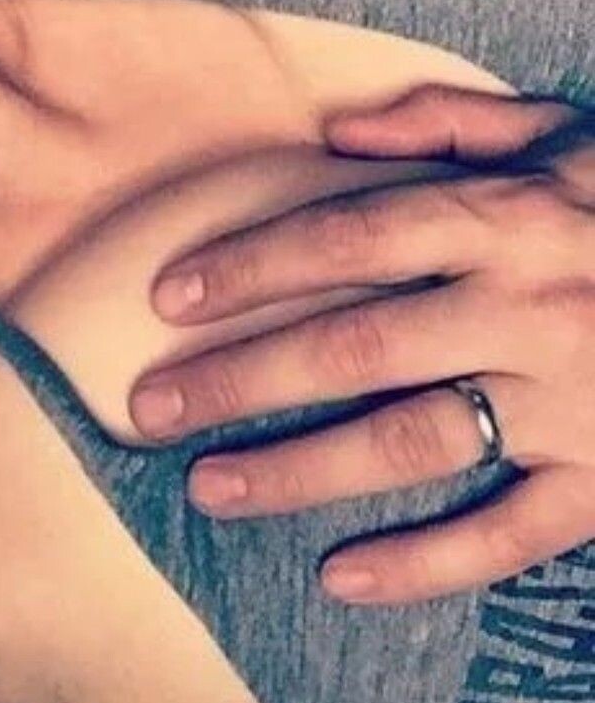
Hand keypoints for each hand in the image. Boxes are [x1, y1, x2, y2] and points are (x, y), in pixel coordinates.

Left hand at [130, 87, 594, 603]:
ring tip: (211, 490)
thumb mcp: (568, 135)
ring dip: (301, 472)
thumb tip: (332, 132)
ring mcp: (573, 400)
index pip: (350, 236)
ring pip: (413, 440)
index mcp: (512, 218)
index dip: (250, 266)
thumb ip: (450, 125)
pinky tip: (341, 577)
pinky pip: (510, 533)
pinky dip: (426, 562)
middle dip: (240, 380)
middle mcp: (529, 306)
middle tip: (150, 411)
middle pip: (354, 345)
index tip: (166, 299)